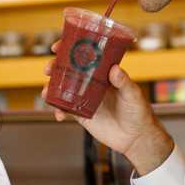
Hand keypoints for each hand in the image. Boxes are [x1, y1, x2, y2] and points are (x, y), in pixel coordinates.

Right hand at [40, 60, 173, 176]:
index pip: (83, 55)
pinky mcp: (81, 114)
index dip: (69, 48)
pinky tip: (58, 114)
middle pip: (67, 70)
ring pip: (62, 89)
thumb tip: (114, 69)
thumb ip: (123, 82)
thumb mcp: (133, 94)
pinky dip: (58, 110)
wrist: (136, 138)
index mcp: (102, 72)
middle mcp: (91, 83)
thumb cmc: (138, 112)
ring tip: (46, 92)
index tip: (58, 46)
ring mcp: (84, 98)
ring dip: (50, 88)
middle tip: (49, 68)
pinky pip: (65, 109)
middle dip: (54, 66)